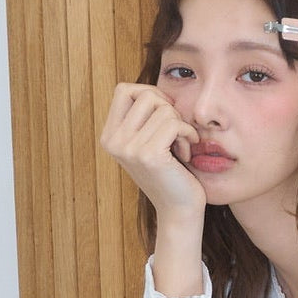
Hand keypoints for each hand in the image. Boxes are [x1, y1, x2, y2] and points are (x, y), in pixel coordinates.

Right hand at [99, 82, 205, 220]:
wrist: (179, 209)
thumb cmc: (171, 173)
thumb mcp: (149, 140)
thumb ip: (144, 117)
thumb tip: (157, 88)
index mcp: (109, 136)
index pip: (123, 89)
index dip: (150, 93)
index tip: (165, 113)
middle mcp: (113, 141)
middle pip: (145, 94)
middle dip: (168, 108)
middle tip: (175, 131)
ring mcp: (128, 148)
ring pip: (162, 108)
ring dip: (180, 123)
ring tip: (181, 144)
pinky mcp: (148, 155)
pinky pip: (174, 123)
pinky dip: (187, 133)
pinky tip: (187, 151)